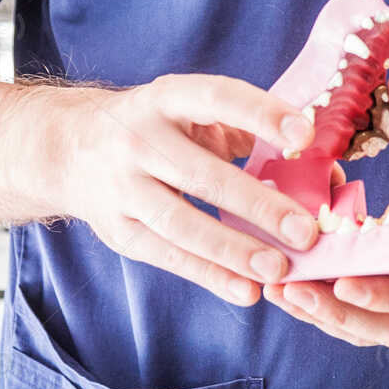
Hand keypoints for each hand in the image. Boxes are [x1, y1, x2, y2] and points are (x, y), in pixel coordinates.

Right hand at [66, 74, 329, 306]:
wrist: (71, 148)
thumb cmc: (156, 127)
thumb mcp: (190, 111)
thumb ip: (246, 128)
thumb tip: (317, 159)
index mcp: (166, 98)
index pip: (217, 98)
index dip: (262, 114)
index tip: (305, 137)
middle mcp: (139, 138)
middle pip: (201, 174)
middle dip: (256, 204)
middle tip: (305, 230)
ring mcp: (123, 186)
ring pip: (181, 223)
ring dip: (233, 249)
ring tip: (279, 268)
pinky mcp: (118, 229)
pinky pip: (168, 256)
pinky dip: (209, 276)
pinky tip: (246, 290)